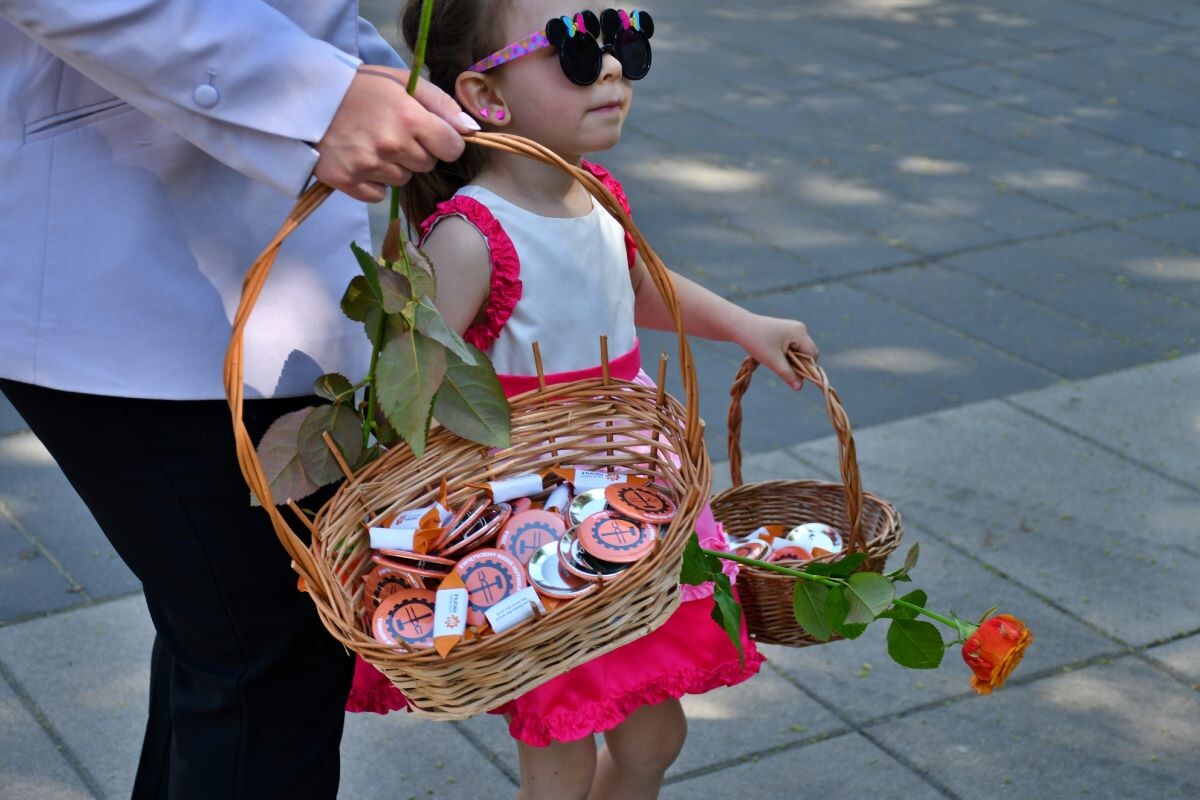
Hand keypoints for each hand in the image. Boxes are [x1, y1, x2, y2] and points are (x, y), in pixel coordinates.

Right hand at [314, 66, 478, 201]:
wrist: (307, 96)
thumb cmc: (360, 87)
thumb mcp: (403, 82)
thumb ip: (441, 104)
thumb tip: (471, 131)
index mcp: (409, 117)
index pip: (452, 148)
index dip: (444, 141)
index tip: (429, 133)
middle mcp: (391, 144)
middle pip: (427, 165)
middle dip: (416, 151)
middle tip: (390, 131)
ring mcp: (368, 165)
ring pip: (403, 180)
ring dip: (393, 166)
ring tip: (371, 142)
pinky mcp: (347, 181)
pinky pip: (378, 195)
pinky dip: (372, 182)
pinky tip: (359, 159)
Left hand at [736, 314, 819, 390]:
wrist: (740, 327)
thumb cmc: (756, 342)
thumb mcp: (773, 361)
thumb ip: (788, 374)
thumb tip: (800, 388)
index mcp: (800, 332)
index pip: (813, 355)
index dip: (806, 368)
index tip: (792, 376)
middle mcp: (800, 329)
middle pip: (807, 353)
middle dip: (797, 364)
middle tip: (780, 368)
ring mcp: (793, 329)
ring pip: (799, 352)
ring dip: (790, 361)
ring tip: (775, 361)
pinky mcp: (786, 332)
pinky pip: (792, 348)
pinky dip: (786, 355)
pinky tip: (773, 356)